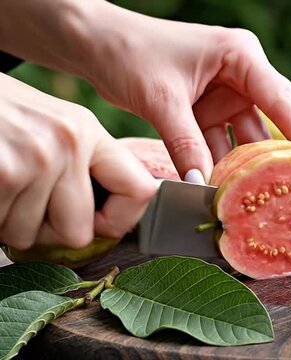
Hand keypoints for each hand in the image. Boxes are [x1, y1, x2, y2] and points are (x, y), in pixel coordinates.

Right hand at [0, 74, 155, 249]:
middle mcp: (68, 143)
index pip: (140, 191)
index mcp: (87, 131)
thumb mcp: (50, 124)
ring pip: (29, 236)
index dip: (119, 221)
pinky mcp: (4, 174)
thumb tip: (104, 221)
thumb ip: (80, 164)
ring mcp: (35, 159)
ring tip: (0, 185)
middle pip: (78, 233)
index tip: (96, 223)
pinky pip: (0, 230)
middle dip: (47, 231)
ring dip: (8, 222)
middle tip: (25, 206)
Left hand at [82, 5, 290, 180]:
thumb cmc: (130, 53)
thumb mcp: (162, 99)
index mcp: (241, 56)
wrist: (96, 45)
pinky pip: (225, 142)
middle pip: (277, 118)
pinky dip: (226, 164)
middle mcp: (242, 73)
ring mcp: (227, 93)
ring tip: (273, 197)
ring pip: (250, 136)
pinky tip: (233, 188)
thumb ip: (186, 143)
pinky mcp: (210, 110)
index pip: (282, 100)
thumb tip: (203, 186)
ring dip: (254, 165)